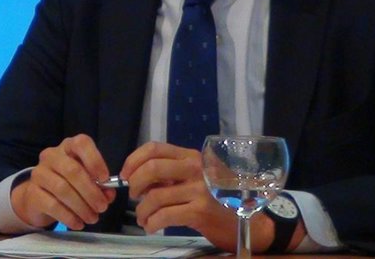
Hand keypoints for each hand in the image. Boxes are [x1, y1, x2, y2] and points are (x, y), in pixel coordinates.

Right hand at [10, 134, 116, 229]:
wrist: (38, 197)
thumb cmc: (67, 183)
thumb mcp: (85, 180)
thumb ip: (99, 185)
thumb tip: (108, 194)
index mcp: (68, 147)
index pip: (81, 143)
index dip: (95, 160)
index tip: (105, 178)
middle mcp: (52, 156)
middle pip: (73, 170)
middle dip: (91, 191)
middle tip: (102, 207)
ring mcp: (39, 173)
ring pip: (63, 189)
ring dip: (82, 207)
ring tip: (92, 218)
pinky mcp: (32, 192)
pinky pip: (53, 205)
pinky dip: (69, 216)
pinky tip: (78, 223)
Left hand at [121, 141, 254, 249]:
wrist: (250, 223)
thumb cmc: (219, 201)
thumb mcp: (196, 179)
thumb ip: (171, 175)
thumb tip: (138, 179)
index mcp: (192, 157)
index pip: (155, 148)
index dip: (133, 160)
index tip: (125, 174)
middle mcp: (196, 168)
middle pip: (151, 168)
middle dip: (134, 184)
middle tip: (134, 196)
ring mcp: (199, 189)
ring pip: (155, 196)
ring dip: (142, 210)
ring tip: (143, 218)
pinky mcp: (200, 210)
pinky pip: (164, 215)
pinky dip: (152, 222)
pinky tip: (152, 226)